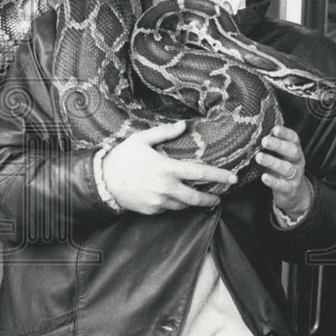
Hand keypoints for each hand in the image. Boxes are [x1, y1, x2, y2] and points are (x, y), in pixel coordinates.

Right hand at [102, 121, 237, 214]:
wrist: (102, 181)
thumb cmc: (122, 158)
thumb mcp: (141, 139)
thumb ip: (164, 132)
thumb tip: (183, 125)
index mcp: (167, 169)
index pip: (201, 174)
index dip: (219, 176)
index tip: (232, 178)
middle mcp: (166, 188)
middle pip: (196, 198)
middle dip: (211, 199)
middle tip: (220, 198)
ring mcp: (159, 202)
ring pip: (183, 206)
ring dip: (192, 202)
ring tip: (197, 198)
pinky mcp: (151, 210)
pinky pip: (168, 209)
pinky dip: (173, 204)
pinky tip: (173, 198)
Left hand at [255, 125, 311, 218]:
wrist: (293, 193)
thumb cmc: (281, 168)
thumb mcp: (279, 155)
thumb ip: (270, 144)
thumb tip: (252, 129)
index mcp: (294, 150)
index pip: (293, 139)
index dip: (285, 133)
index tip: (274, 129)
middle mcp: (296, 161)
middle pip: (292, 151)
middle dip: (278, 145)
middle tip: (264, 141)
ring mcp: (294, 176)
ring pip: (286, 168)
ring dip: (272, 162)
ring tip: (259, 157)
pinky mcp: (289, 189)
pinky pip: (282, 185)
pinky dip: (273, 181)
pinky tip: (264, 177)